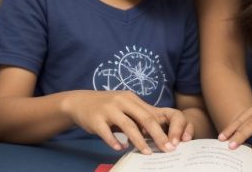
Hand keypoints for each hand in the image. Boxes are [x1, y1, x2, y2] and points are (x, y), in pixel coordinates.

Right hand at [64, 91, 182, 153]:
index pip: (151, 114)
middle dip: (158, 135)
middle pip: (144, 119)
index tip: (172, 142)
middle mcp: (121, 101)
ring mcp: (107, 109)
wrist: (78, 101)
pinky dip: (114, 141)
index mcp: (130, 98)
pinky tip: (120, 148)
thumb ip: (137, 116)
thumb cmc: (105, 106)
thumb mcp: (123, 106)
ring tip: (147, 153)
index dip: (164, 129)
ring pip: (128, 126)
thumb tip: (156, 133)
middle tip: (167, 149)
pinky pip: (107, 132)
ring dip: (139, 141)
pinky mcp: (95, 119)